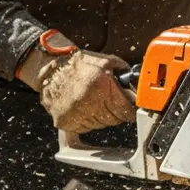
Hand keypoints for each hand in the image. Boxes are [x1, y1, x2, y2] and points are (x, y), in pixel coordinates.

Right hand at [20, 42, 135, 133]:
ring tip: (93, 100)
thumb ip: (125, 73)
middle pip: (114, 119)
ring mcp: (75, 114)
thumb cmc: (78, 64)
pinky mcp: (64, 122)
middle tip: (110, 101)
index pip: (124, 110)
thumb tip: (139, 87)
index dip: (130, 110)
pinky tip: (83, 106)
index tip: (130, 110)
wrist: (51, 68)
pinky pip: (86, 128)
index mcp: (100, 86)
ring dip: (101, 115)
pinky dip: (88, 120)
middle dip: (116, 111)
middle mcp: (87, 102)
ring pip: (101, 125)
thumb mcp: (107, 61)